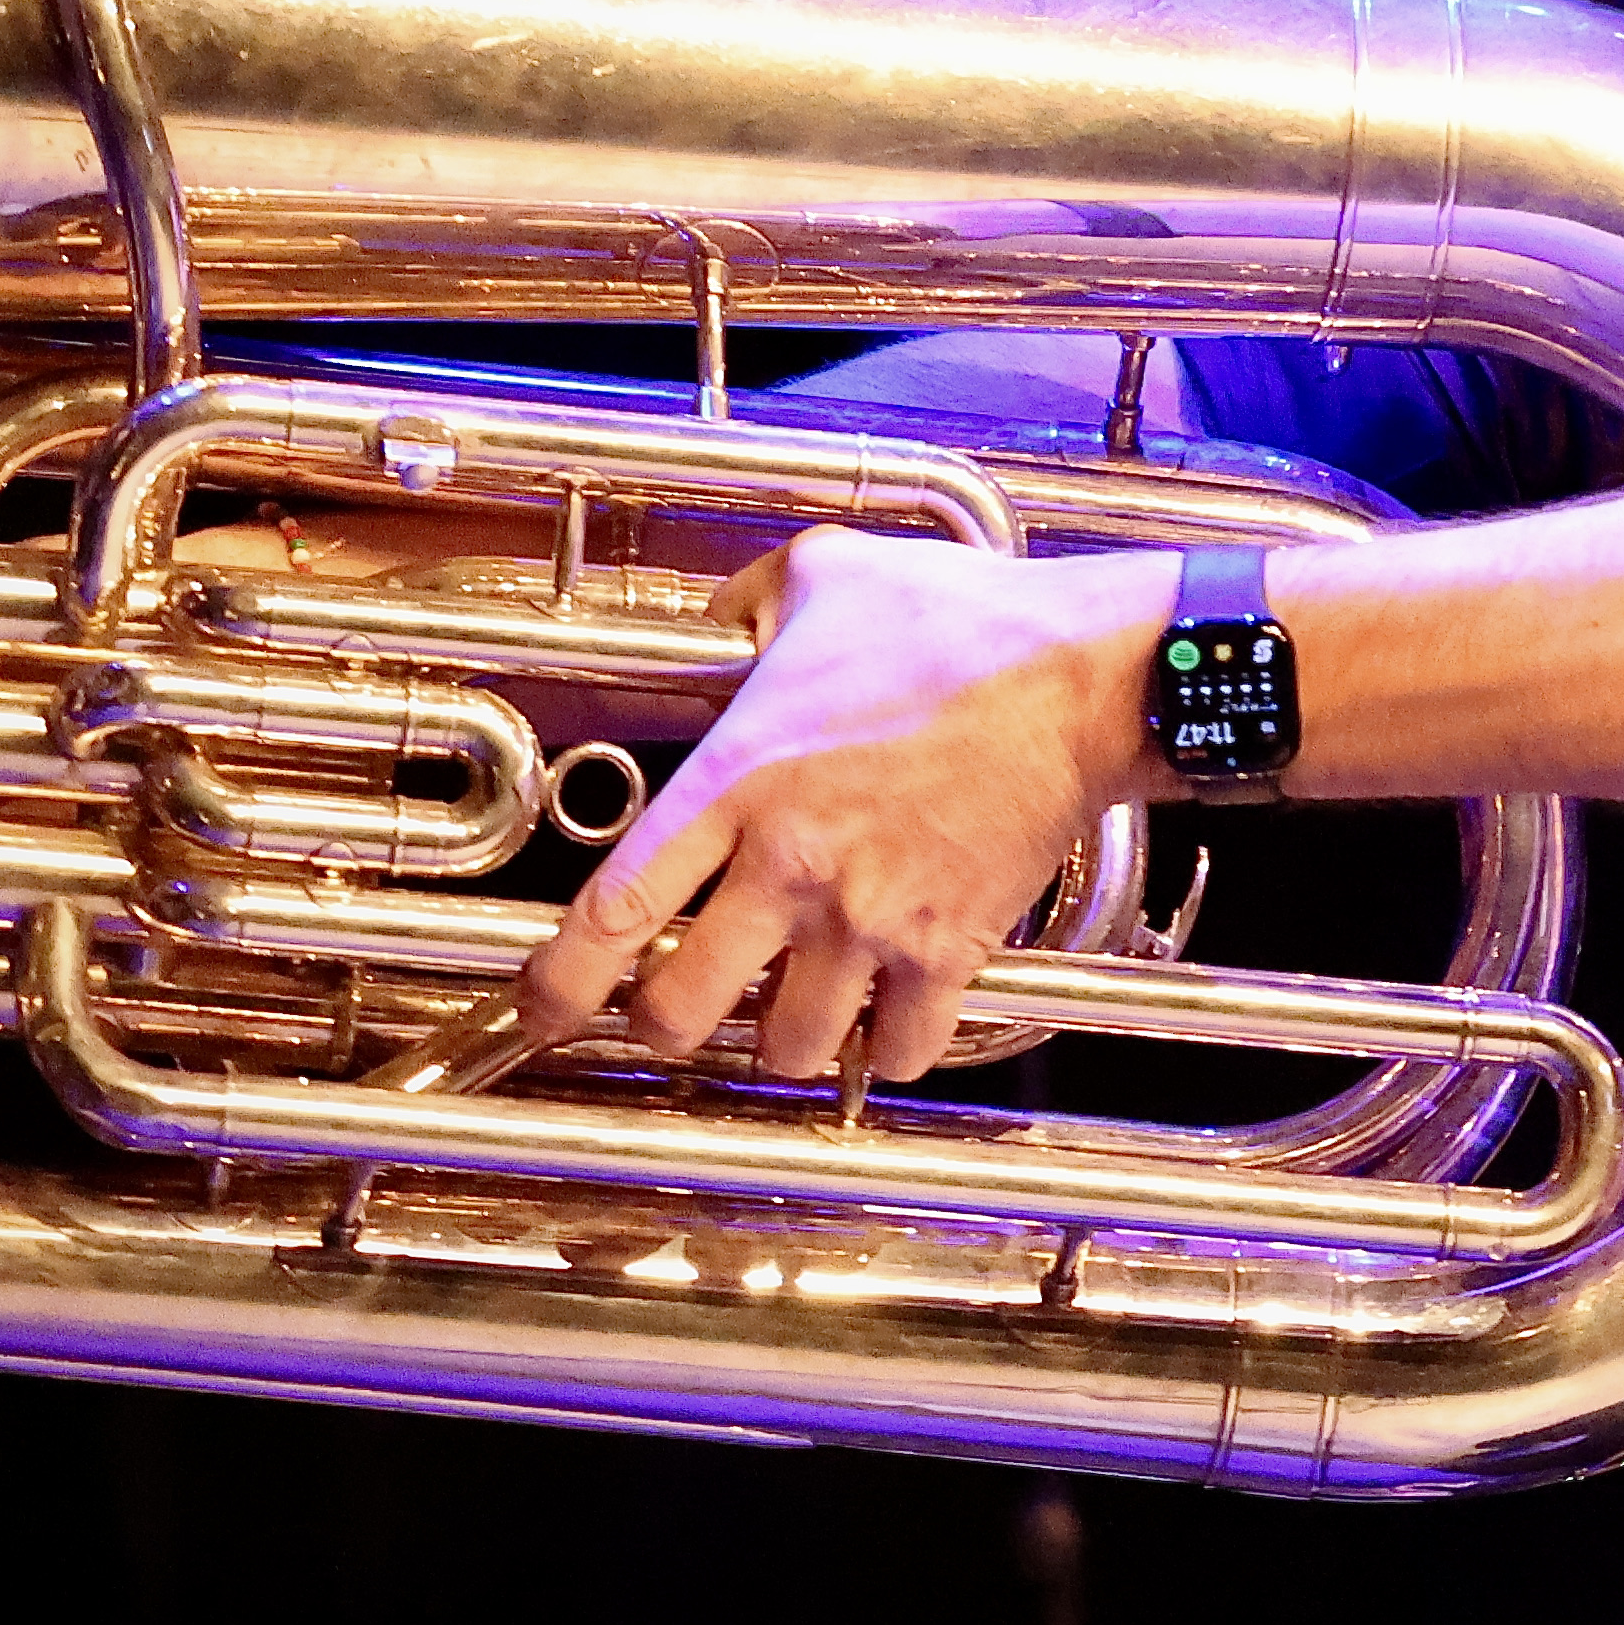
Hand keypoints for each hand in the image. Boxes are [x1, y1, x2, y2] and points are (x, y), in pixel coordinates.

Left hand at [507, 530, 1166, 1083]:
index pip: (616, 911)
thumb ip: (748, 601)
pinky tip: (888, 1018)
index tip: (541, 1011)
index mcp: (738, 781)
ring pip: (787, 1046)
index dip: (560, 983)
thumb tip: (715, 619)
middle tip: (682, 1009)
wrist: (1082, 675)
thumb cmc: (959, 621)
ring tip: (792, 1013)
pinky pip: (898, 1050)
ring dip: (780, 1042)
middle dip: (668, 1027)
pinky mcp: (950, 947)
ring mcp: (872, 917)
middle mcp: (791, 865)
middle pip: (683, 1011)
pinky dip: (887, 1050)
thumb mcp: (825, 574)